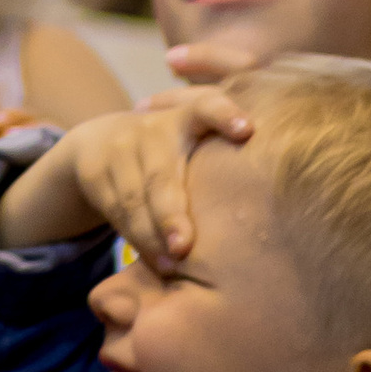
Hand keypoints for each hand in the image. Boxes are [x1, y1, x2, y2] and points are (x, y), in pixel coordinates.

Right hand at [0, 89, 252, 268]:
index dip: (224, 114)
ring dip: (151, 235)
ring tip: (172, 266)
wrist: (96, 142)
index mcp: (185, 118)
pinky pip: (116, 211)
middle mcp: (150, 130)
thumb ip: (223, 156)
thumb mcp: (192, 140)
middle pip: (161, 174)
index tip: (246, 129)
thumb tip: (277, 207)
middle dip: (170, 212)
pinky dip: (136, 238)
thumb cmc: (171, 152)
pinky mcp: (93, 172)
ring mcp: (117, 149)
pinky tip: (155, 261)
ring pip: (134, 198)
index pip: (206, 106)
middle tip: (184, 246)